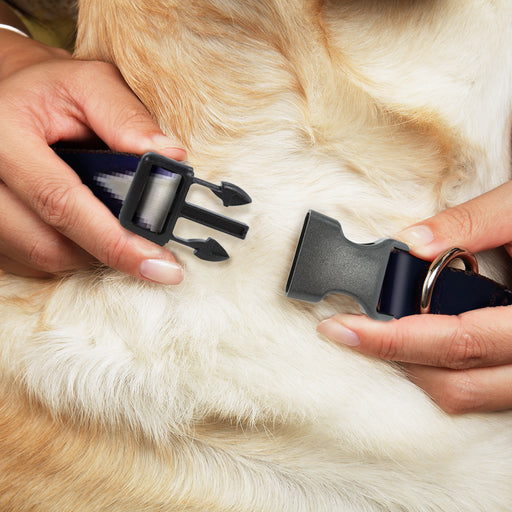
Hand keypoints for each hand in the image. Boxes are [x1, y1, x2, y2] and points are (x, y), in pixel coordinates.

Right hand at [0, 30, 185, 282]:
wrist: (9, 96)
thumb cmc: (51, 90)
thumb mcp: (91, 85)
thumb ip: (128, 118)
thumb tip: (171, 157)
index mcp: (3, 135)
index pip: (61, 202)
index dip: (115, 241)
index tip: (160, 266)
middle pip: (49, 245)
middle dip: (107, 251)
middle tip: (147, 248)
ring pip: (41, 258)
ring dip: (88, 252)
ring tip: (111, 224)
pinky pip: (30, 261)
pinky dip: (67, 252)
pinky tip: (83, 228)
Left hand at [318, 180, 511, 413]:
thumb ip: (473, 223)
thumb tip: (411, 242)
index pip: (457, 342)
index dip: (392, 339)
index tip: (343, 328)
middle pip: (457, 384)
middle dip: (395, 357)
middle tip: (353, 330)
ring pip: (470, 396)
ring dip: (419, 369)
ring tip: (385, 333)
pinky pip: (485, 391)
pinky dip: (447, 371)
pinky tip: (426, 340)